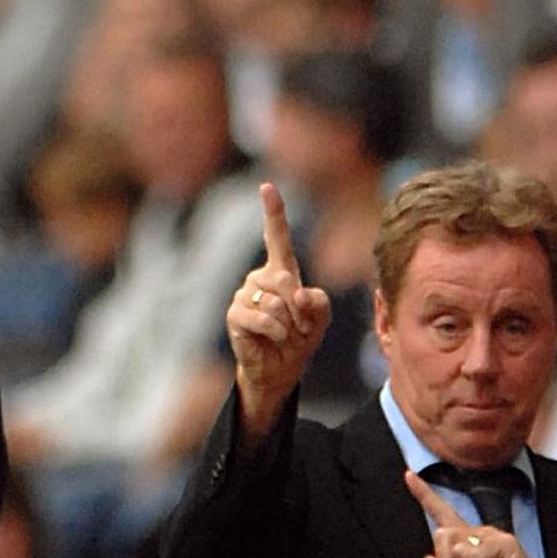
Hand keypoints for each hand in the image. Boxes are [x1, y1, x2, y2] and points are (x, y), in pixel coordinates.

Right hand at [229, 183, 330, 443]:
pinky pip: (263, 317)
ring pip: (275, 302)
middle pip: (285, 281)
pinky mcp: (235, 315)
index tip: (267, 187)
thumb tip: (297, 295)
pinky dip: (276, 332)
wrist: (280, 370)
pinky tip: (273, 340)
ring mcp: (244, 295)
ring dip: (289, 325)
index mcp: (281, 272)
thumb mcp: (320, 318)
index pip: (276, 237)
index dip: (272, 212)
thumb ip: (319, 301)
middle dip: (300, 309)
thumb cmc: (300, 340)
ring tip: (286, 337)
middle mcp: (259, 278)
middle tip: (302, 329)